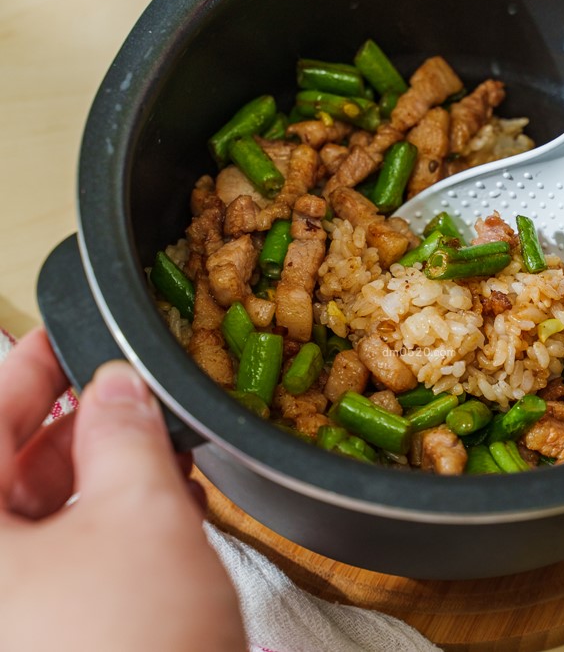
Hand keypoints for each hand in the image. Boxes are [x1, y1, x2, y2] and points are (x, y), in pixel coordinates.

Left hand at [0, 329, 244, 651]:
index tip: (68, 333)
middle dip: (74, 423)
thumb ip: (127, 434)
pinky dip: (105, 525)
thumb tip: (120, 387)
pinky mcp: (38, 634)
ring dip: (99, 474)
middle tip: (128, 390)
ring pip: (37, 516)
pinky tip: (157, 504)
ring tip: (155, 445)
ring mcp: (8, 608)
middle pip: (6, 469)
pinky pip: (58, 560)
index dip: (31, 364)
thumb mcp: (138, 516)